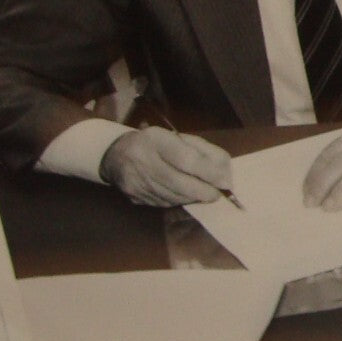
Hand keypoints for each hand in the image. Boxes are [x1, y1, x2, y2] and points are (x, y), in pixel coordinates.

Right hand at [98, 127, 232, 206]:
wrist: (115, 155)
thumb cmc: (154, 143)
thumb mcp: (177, 137)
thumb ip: (202, 150)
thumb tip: (225, 169)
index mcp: (155, 141)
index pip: (185, 158)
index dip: (208, 172)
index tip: (225, 181)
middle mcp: (143, 162)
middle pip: (179, 183)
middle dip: (204, 191)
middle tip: (219, 193)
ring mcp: (137, 183)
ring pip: (174, 197)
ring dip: (194, 197)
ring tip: (206, 193)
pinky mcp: (136, 198)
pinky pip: (165, 203)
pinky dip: (181, 200)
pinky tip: (187, 194)